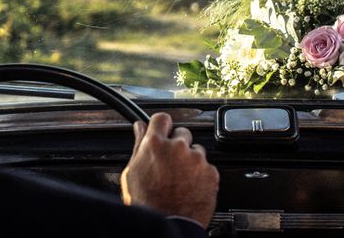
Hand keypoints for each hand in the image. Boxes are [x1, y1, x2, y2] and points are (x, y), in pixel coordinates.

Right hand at [120, 112, 218, 227]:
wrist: (168, 225)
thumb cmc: (146, 203)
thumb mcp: (132, 172)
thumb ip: (138, 145)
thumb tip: (139, 127)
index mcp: (155, 143)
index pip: (162, 118)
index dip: (162, 125)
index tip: (163, 130)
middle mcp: (178, 146)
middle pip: (182, 132)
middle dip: (177, 144)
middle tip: (171, 162)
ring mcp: (196, 159)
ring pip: (196, 150)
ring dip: (190, 159)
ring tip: (180, 178)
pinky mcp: (211, 172)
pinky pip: (207, 166)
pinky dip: (201, 174)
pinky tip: (190, 186)